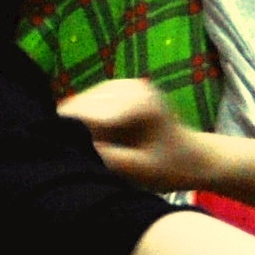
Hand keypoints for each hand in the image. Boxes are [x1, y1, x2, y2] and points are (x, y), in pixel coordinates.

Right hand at [59, 76, 218, 191]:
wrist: (196, 157)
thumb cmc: (171, 169)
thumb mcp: (139, 170)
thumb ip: (105, 157)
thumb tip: (68, 148)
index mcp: (137, 104)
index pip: (85, 115)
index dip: (67, 134)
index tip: (58, 155)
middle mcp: (130, 86)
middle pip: (80, 106)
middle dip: (71, 129)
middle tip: (68, 156)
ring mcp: (124, 83)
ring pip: (80, 103)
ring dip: (77, 125)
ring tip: (82, 148)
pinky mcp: (119, 87)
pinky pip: (88, 102)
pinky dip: (85, 120)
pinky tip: (92, 138)